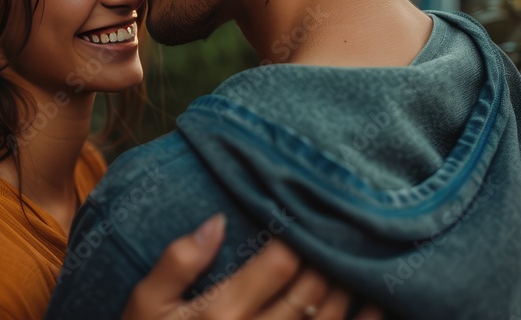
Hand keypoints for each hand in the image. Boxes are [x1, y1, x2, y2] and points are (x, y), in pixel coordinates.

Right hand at [122, 213, 383, 319]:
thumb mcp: (145, 303)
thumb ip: (177, 261)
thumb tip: (218, 220)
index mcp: (222, 312)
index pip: (280, 263)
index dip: (300, 235)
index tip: (307, 211)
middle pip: (312, 290)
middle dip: (331, 257)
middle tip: (342, 229)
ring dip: (351, 289)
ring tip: (361, 258)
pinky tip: (375, 307)